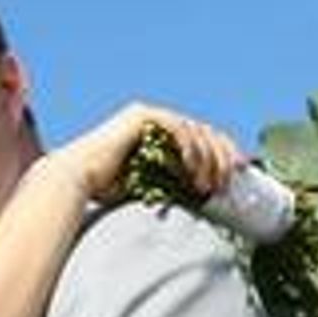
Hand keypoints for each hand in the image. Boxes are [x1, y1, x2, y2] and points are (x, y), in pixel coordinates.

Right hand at [63, 102, 243, 202]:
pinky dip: (189, 149)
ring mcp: (150, 115)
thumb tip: (204, 201)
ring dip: (208, 159)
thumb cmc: (108, 190)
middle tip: (228, 183)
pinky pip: (176, 128)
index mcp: (163, 133)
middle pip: (206, 131)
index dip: (226, 152)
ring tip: (209, 185)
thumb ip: (175, 184)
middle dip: (223, 157)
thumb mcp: (153, 186)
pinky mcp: (141, 116)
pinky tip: (193, 170)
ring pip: (195, 130)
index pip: (204, 137)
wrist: (76, 182)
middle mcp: (158, 119)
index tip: (241, 172)